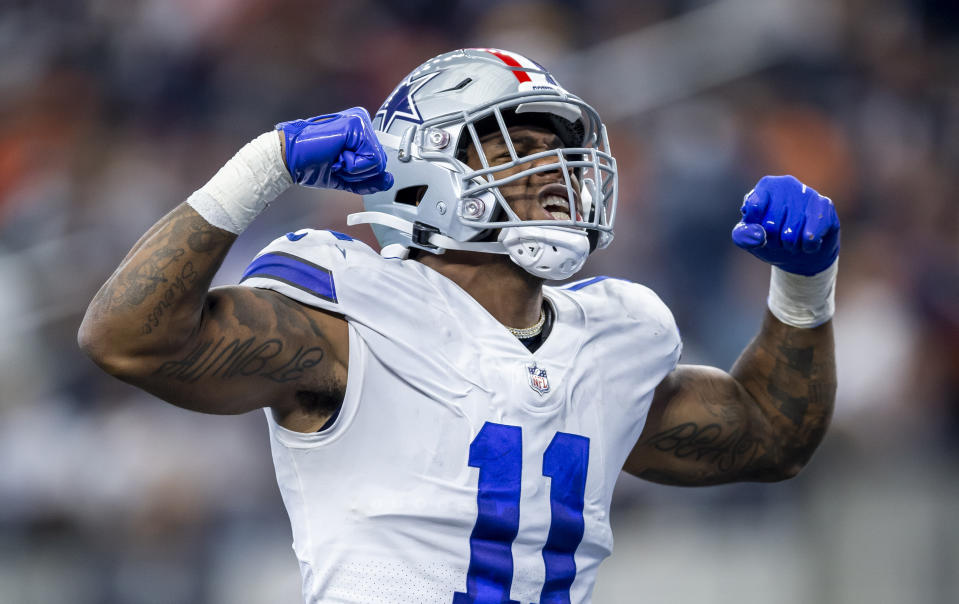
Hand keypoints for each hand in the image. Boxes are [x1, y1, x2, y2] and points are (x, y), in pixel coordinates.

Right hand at [276, 107, 393, 194]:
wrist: (289, 158)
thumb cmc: (311, 164)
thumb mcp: (346, 176)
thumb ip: (369, 180)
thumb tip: (388, 180)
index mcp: (360, 130)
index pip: (378, 161)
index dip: (361, 173)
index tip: (339, 165)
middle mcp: (362, 121)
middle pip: (381, 162)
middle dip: (358, 172)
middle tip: (335, 162)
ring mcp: (359, 120)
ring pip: (378, 162)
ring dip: (354, 169)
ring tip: (334, 157)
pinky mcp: (356, 124)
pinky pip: (371, 158)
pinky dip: (353, 165)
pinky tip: (336, 154)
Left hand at [731, 175, 838, 274]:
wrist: (802, 254)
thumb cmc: (771, 240)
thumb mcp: (749, 240)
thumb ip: (743, 236)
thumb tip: (759, 235)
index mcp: (765, 187)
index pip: (754, 208)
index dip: (757, 229)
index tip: (761, 231)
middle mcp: (786, 184)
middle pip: (772, 224)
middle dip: (773, 241)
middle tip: (779, 240)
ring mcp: (808, 193)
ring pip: (791, 232)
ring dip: (790, 246)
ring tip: (793, 242)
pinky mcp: (825, 206)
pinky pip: (811, 236)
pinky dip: (807, 247)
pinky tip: (808, 243)